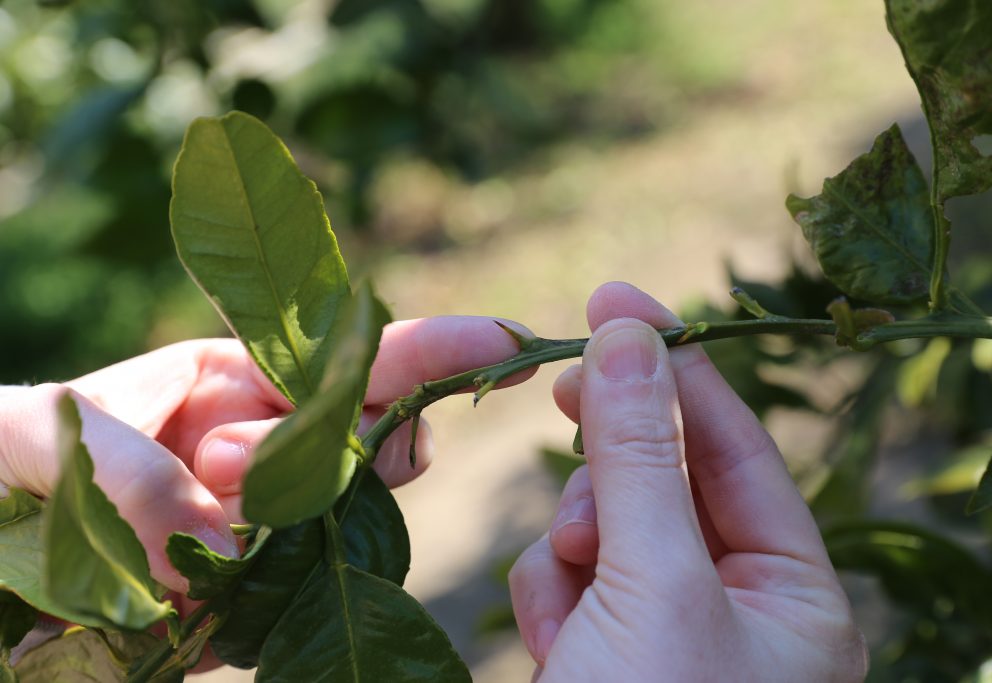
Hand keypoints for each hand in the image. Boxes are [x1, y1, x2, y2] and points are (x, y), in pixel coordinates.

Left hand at [0, 316, 530, 596]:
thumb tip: (214, 535)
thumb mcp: (61, 432)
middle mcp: (279, 442)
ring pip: (351, 513)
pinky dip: (283, 590)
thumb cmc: (29, 449)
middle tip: (213, 459)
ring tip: (185, 510)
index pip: (360, 356)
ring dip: (286, 516)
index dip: (439, 347)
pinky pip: (311, 583)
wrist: (1, 547)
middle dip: (335, 449)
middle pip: (378, 438)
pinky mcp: (266, 581)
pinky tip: (197, 588)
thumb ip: (133, 467)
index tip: (509, 342)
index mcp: (244, 377)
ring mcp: (279, 513)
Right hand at [509, 282, 866, 681]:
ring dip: (574, 540)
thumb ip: (641, 458)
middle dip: (613, 460)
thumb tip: (625, 335)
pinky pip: (571, 575)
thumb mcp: (654, 583)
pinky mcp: (605, 647)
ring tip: (569, 579)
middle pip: (667, 480)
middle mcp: (740, 611)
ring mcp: (667, 630)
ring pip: (607, 524)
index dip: (677, 369)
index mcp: (795, 601)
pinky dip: (551, 592)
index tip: (615, 302)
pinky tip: (554, 641)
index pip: (737, 449)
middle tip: (563, 385)